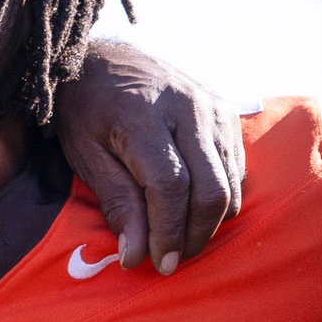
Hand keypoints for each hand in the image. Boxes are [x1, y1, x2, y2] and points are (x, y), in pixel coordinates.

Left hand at [56, 41, 244, 274]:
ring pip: (230, 184)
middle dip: (193, 236)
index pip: (171, 185)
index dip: (168, 231)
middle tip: (170, 260)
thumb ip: (116, 203)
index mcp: (143, 115)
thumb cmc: (87, 110)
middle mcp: (187, 107)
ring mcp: (213, 107)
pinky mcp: (227, 112)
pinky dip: (220, 198)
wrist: (103, 59)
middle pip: (210, 189)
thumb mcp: (85, 155)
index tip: (157, 263)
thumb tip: (136, 256)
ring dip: (209, 223)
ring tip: (179, 238)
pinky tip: (192, 207)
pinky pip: (236, 169)